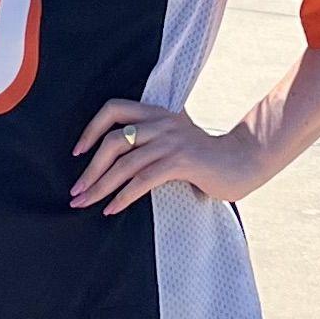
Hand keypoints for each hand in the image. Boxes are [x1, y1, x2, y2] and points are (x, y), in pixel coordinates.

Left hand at [72, 98, 265, 213]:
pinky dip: (122, 197)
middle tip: (76, 190)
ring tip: (85, 203)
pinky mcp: (180, 161)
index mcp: (156, 113)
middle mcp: (161, 122)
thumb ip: (151, 141)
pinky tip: (111, 209)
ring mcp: (171, 141)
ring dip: (100, 187)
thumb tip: (115, 163)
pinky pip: (142, 180)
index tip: (77, 153)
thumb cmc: (206, 157)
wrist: (243, 161)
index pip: (113, 109)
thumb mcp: (175, 140)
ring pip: (124, 164)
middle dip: (90, 169)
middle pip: (113, 140)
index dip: (91, 129)